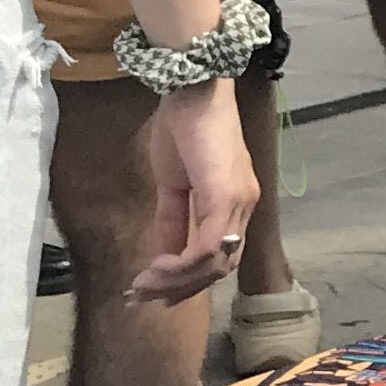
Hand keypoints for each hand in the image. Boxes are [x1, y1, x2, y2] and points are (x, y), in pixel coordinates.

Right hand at [127, 82, 259, 303]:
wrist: (191, 88)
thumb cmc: (184, 128)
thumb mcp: (174, 183)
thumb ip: (173, 220)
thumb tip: (162, 254)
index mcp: (235, 203)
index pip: (219, 257)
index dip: (187, 281)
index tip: (151, 290)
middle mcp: (244, 207)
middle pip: (219, 268)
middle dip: (178, 289)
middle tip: (141, 296)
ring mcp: (239, 202)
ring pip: (214, 263)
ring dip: (175, 281)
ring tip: (142, 286)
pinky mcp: (225, 195)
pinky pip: (208, 246)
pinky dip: (181, 265)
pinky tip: (155, 267)